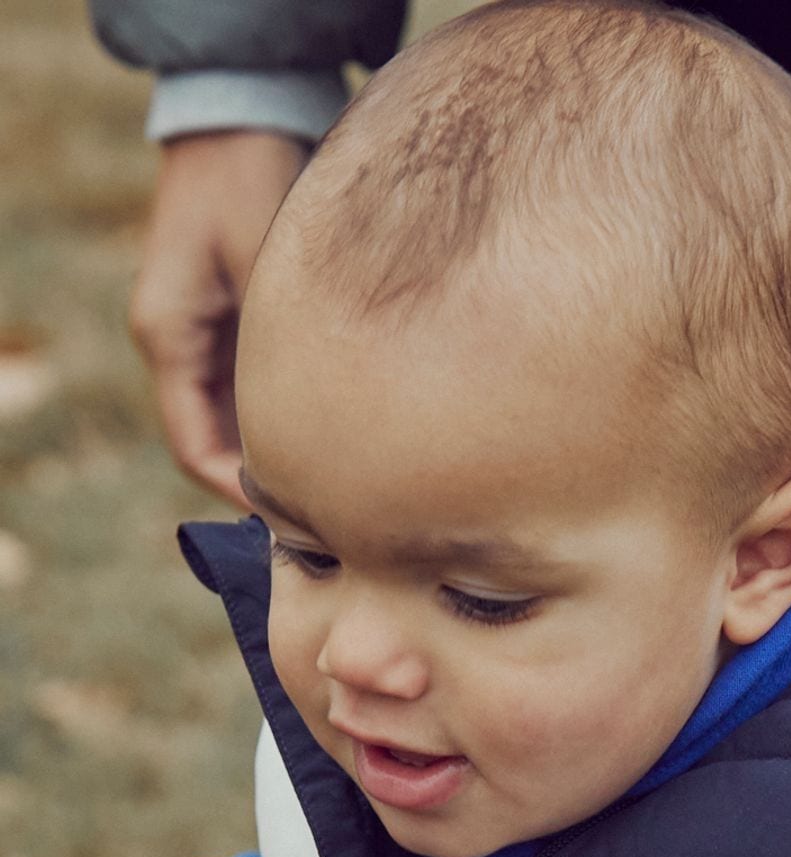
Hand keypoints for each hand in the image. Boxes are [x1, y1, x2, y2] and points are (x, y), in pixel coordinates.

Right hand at [129, 130, 308, 501]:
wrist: (241, 116)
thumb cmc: (249, 180)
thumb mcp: (266, 266)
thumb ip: (280, 348)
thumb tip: (313, 431)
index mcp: (169, 337)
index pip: (195, 449)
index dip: (241, 495)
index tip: (296, 523)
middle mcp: (176, 343)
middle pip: (214, 444)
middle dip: (264, 485)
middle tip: (328, 521)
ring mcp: (200, 333)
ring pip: (235, 421)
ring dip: (276, 455)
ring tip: (337, 491)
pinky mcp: (228, 320)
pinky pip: (250, 391)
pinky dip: (283, 420)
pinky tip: (332, 438)